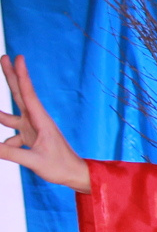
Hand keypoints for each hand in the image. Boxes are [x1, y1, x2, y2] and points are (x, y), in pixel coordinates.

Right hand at [0, 57, 90, 192]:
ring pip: (11, 114)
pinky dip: (3, 143)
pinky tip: (2, 150)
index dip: (22, 75)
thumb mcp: (34, 162)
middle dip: (11, 76)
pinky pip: (11, 136)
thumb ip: (10, 153)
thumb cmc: (60, 167)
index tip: (18, 57)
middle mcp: (36, 121)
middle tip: (4, 56)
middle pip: (20, 94)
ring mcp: (32, 129)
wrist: (74, 175)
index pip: (28, 94)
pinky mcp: (29, 138)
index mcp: (41, 121)